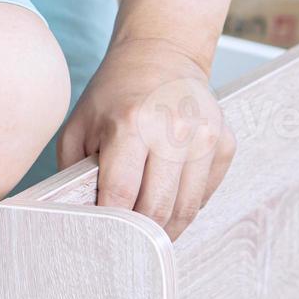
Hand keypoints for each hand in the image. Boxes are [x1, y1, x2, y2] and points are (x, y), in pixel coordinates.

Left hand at [59, 38, 235, 238]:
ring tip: (145, 232)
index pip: (121, 196)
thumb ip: (74, 174)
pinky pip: (204, 195)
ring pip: (186, 209)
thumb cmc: (113, 95)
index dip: (110, 226)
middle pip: (157, 209)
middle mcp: (174, 129)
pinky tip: (168, 199)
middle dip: (138, 235)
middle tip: (124, 244)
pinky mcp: (225, 142)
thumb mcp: (79, 127)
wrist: (161, 54)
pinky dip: (185, 207)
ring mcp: (205, 135)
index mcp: (132, 123)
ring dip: (164, 228)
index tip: (101, 239)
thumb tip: (78, 220)